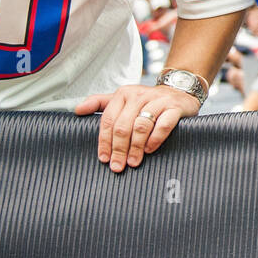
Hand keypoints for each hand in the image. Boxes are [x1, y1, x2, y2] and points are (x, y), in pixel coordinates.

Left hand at [75, 84, 201, 172]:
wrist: (179, 91)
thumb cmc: (147, 101)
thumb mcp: (123, 98)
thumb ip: (100, 103)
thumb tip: (77, 110)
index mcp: (123, 94)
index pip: (108, 120)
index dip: (104, 141)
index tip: (104, 158)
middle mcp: (139, 95)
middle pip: (123, 126)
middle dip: (119, 149)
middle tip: (118, 166)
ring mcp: (158, 101)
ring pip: (141, 126)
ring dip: (135, 147)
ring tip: (134, 161)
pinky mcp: (174, 107)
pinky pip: (163, 124)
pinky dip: (155, 138)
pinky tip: (150, 149)